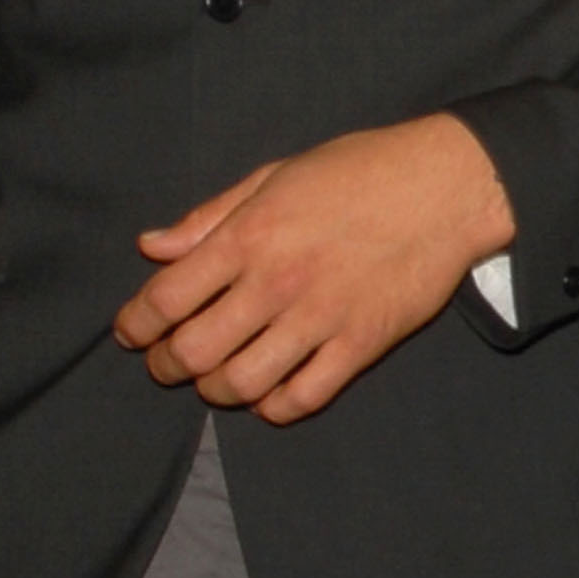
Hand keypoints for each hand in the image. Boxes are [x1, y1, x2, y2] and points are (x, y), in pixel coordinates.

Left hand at [116, 114, 516, 421]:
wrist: (445, 187)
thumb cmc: (358, 171)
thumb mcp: (275, 176)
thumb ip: (210, 216)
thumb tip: (151, 247)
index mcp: (248, 236)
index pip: (166, 299)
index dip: (136, 325)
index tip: (132, 333)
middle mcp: (277, 283)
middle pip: (194, 352)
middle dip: (167, 366)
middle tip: (168, 363)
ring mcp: (320, 319)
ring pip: (242, 384)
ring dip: (216, 390)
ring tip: (216, 380)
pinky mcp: (361, 345)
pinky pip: (303, 398)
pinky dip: (275, 406)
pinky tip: (269, 394)